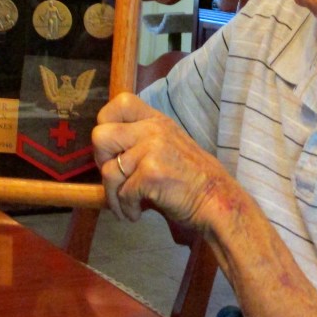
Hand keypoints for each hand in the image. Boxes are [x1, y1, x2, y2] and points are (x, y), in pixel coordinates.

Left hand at [92, 92, 234, 226]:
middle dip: (101, 161)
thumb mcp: (168, 146)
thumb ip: (140, 141)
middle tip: (116, 177)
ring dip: (112, 195)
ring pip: (108, 171)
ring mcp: (152, 150)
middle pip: (100, 135)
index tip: (113, 148)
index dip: (106, 123)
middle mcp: (153, 130)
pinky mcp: (151, 174)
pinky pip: (122, 193)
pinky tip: (136, 214)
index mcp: (156, 121)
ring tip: (126, 206)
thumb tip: (106, 154)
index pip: (119, 103)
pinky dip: (126, 209)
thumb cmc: (191, 179)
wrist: (216, 200)